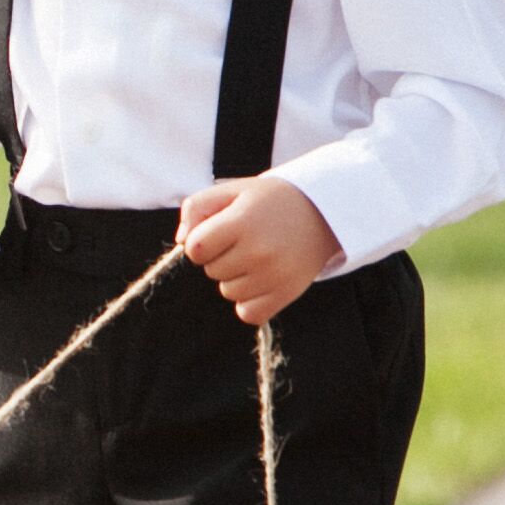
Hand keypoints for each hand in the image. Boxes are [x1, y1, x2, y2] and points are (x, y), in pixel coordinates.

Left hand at [177, 175, 338, 327]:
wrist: (323, 212)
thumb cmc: (269, 202)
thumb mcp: (232, 190)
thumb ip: (196, 207)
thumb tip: (181, 242)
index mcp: (242, 221)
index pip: (195, 249)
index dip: (200, 241)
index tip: (218, 232)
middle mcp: (259, 251)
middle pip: (211, 271)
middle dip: (220, 257)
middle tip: (245, 241)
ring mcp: (274, 275)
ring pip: (227, 292)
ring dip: (235, 278)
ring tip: (256, 257)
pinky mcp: (286, 294)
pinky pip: (248, 313)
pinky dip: (249, 301)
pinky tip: (260, 280)